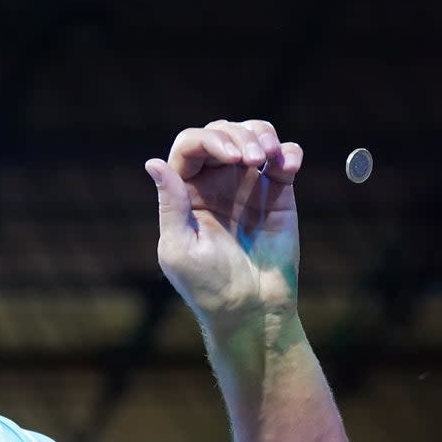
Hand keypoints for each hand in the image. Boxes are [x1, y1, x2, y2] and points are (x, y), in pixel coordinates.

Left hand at [145, 120, 303, 331]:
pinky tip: (288, 166)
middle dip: (237, 135)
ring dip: (261, 134)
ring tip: (268, 157)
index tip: (231, 157)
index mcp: (185, 192)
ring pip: (253, 135)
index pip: (191, 145)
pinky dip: (288, 151)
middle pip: (221, 132)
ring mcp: (247, 184)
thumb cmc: (208, 286)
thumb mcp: (180, 248)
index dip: (210, 140)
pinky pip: (284, 156)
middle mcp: (215, 182)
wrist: (252, 310)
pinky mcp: (278, 192)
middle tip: (251, 159)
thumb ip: (170, 204)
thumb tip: (153, 163)